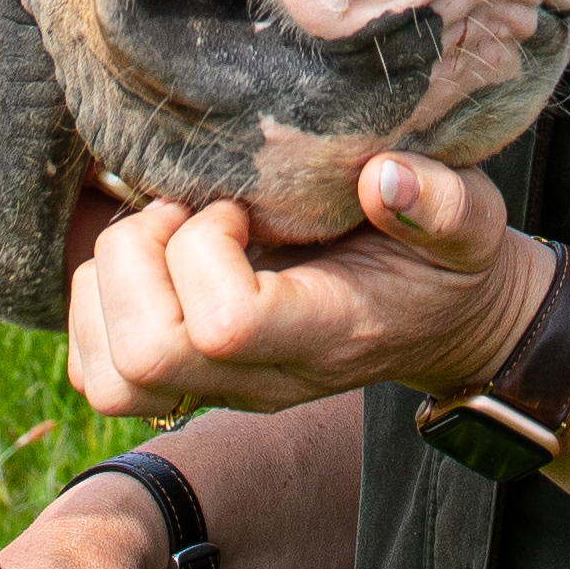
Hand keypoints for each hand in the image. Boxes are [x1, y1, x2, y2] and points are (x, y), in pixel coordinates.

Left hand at [67, 156, 556, 420]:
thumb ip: (442, 203)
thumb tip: (385, 179)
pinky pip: (98, 370)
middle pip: (146, 356)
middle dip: (140, 257)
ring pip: (109, 375)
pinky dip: (99, 299)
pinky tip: (152, 254)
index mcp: (322, 333)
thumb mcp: (472, 224)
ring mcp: (218, 389)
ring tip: (165, 232)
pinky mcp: (186, 381)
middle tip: (182, 209)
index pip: (228, 327)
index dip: (204, 250)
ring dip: (113, 280)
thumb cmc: (444, 260)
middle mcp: (260, 377)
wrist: (437, 322)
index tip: (236, 204)